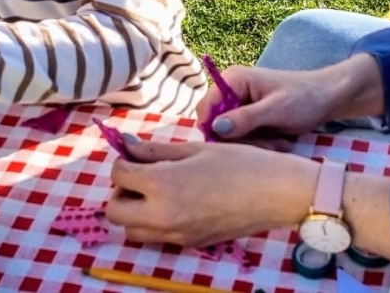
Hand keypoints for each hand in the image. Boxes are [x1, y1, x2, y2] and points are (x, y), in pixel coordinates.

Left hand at [106, 140, 317, 247]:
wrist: (275, 193)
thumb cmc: (239, 163)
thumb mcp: (193, 149)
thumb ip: (155, 151)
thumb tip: (127, 146)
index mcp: (161, 185)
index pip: (118, 175)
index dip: (124, 161)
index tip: (137, 155)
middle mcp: (162, 215)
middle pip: (115, 211)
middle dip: (121, 192)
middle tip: (141, 177)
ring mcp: (176, 234)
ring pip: (132, 231)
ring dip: (134, 211)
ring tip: (157, 192)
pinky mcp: (190, 244)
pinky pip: (157, 237)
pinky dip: (154, 223)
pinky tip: (177, 203)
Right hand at [197, 57, 377, 141]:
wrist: (329, 98)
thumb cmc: (305, 98)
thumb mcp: (277, 110)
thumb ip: (246, 119)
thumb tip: (215, 128)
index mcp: (233, 79)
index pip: (206, 108)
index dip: (214, 130)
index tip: (236, 146)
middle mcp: (232, 91)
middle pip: (217, 126)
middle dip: (241, 140)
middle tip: (269, 145)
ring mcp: (240, 106)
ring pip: (231, 137)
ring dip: (254, 145)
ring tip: (279, 143)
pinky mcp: (250, 119)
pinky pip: (244, 139)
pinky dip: (260, 145)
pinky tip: (279, 142)